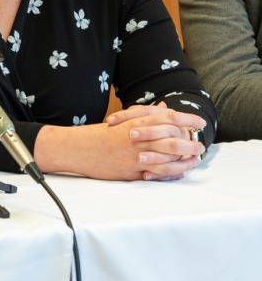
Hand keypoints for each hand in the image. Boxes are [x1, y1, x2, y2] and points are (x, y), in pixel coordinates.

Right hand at [34, 102, 206, 180]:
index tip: (200, 122)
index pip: (168, 117)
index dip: (187, 118)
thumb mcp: (122, 121)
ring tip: (195, 159)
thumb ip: (145, 115)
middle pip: (173, 136)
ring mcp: (135, 153)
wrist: (78, 148)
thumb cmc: (99, 135)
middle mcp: (138, 136)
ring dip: (185, 158)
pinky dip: (172, 172)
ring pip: (168, 155)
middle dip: (191, 141)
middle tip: (201, 144)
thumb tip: (163, 108)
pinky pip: (157, 172)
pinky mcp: (131, 169)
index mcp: (136, 121)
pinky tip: (180, 172)